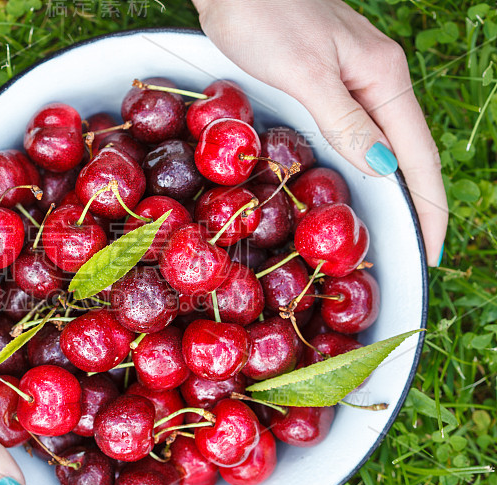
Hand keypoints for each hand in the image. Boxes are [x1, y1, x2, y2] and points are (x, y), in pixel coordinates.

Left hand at [193, 0, 447, 264]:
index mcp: (382, 77)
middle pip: (406, 152)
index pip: (417, 155)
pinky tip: (349, 181)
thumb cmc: (263, 13)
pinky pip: (352, 131)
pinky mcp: (324, 79)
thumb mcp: (304, 71)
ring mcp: (351, 79)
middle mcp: (375, 79)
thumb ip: (345, 119)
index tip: (429, 252)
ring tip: (384, 230)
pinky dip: (358, 163)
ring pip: (380, 143)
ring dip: (387, 187)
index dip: (426, 207)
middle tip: (407, 253)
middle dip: (413, 204)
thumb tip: (384, 168)